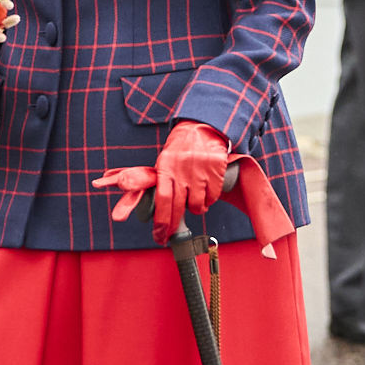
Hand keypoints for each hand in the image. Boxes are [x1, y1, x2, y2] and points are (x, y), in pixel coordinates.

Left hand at [95, 119, 230, 242]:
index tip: (159, 236)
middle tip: (169, 236)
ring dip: (195, 210)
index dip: (161, 221)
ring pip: (197, 206)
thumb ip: (159, 182)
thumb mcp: (164, 162)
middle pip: (178, 207)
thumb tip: (149, 205)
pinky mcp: (216, 170)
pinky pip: (212, 198)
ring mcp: (200, 170)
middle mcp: (182, 169)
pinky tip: (205, 192)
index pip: (162, 200)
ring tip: (194, 203)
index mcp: (166, 167)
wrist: (202, 128)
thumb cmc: (179, 150)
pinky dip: (209, 201)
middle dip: (173, 225)